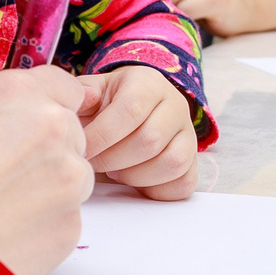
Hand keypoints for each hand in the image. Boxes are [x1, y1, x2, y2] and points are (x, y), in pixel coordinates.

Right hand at [0, 66, 91, 274]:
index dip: (45, 106)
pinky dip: (43, 224)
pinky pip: (65, 217)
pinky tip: (5, 233)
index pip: (62, 85)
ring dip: (49, 187)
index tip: (33, 124)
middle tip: (3, 175)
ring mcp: (70, 176)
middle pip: (69, 131)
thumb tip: (4, 128)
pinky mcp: (73, 224)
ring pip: (72, 176)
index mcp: (17, 92)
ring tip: (0, 208)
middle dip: (46, 149)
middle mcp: (53, 125)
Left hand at [75, 65, 198, 199]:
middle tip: (94, 163)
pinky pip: (184, 183)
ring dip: (136, 176)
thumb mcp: (94, 90)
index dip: (102, 135)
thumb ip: (84, 94)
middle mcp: (176, 105)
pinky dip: (157, 190)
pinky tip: (134, 182)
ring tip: (114, 171)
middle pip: (150, 140)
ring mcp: (189, 134)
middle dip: (113, 159)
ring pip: (172, 163)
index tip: (82, 150)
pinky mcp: (193, 161)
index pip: (131, 110)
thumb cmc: (109, 103)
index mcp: (148, 83)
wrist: (136, 109)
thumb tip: (82, 98)